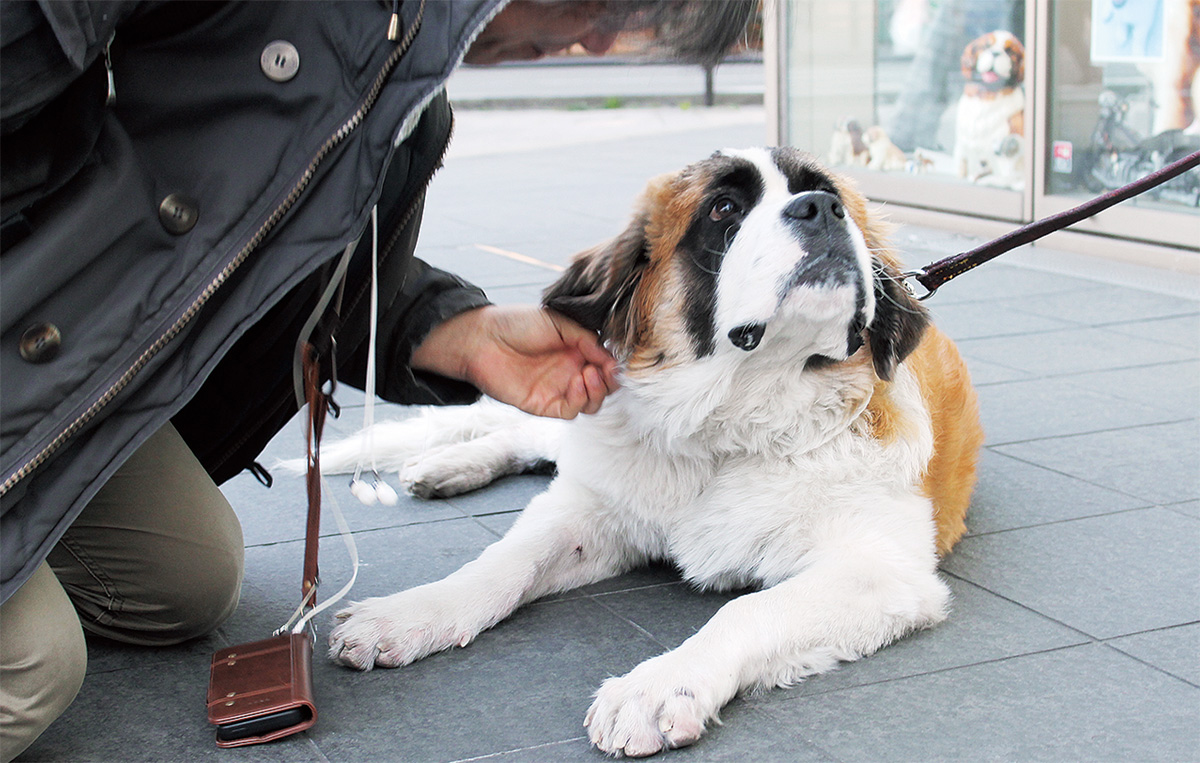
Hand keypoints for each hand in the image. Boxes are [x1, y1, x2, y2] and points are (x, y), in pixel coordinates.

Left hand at [411, 305, 618, 418]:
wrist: (483, 338)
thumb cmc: (517, 324)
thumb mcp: (559, 322)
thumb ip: (587, 339)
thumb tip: (611, 357)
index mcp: (576, 350)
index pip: (606, 364)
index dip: (614, 364)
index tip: (615, 359)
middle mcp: (570, 371)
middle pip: (603, 387)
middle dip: (610, 381)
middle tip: (606, 370)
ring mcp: (558, 389)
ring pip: (591, 403)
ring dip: (598, 392)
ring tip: (589, 374)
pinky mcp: (544, 405)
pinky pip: (571, 411)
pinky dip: (579, 399)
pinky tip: (576, 382)